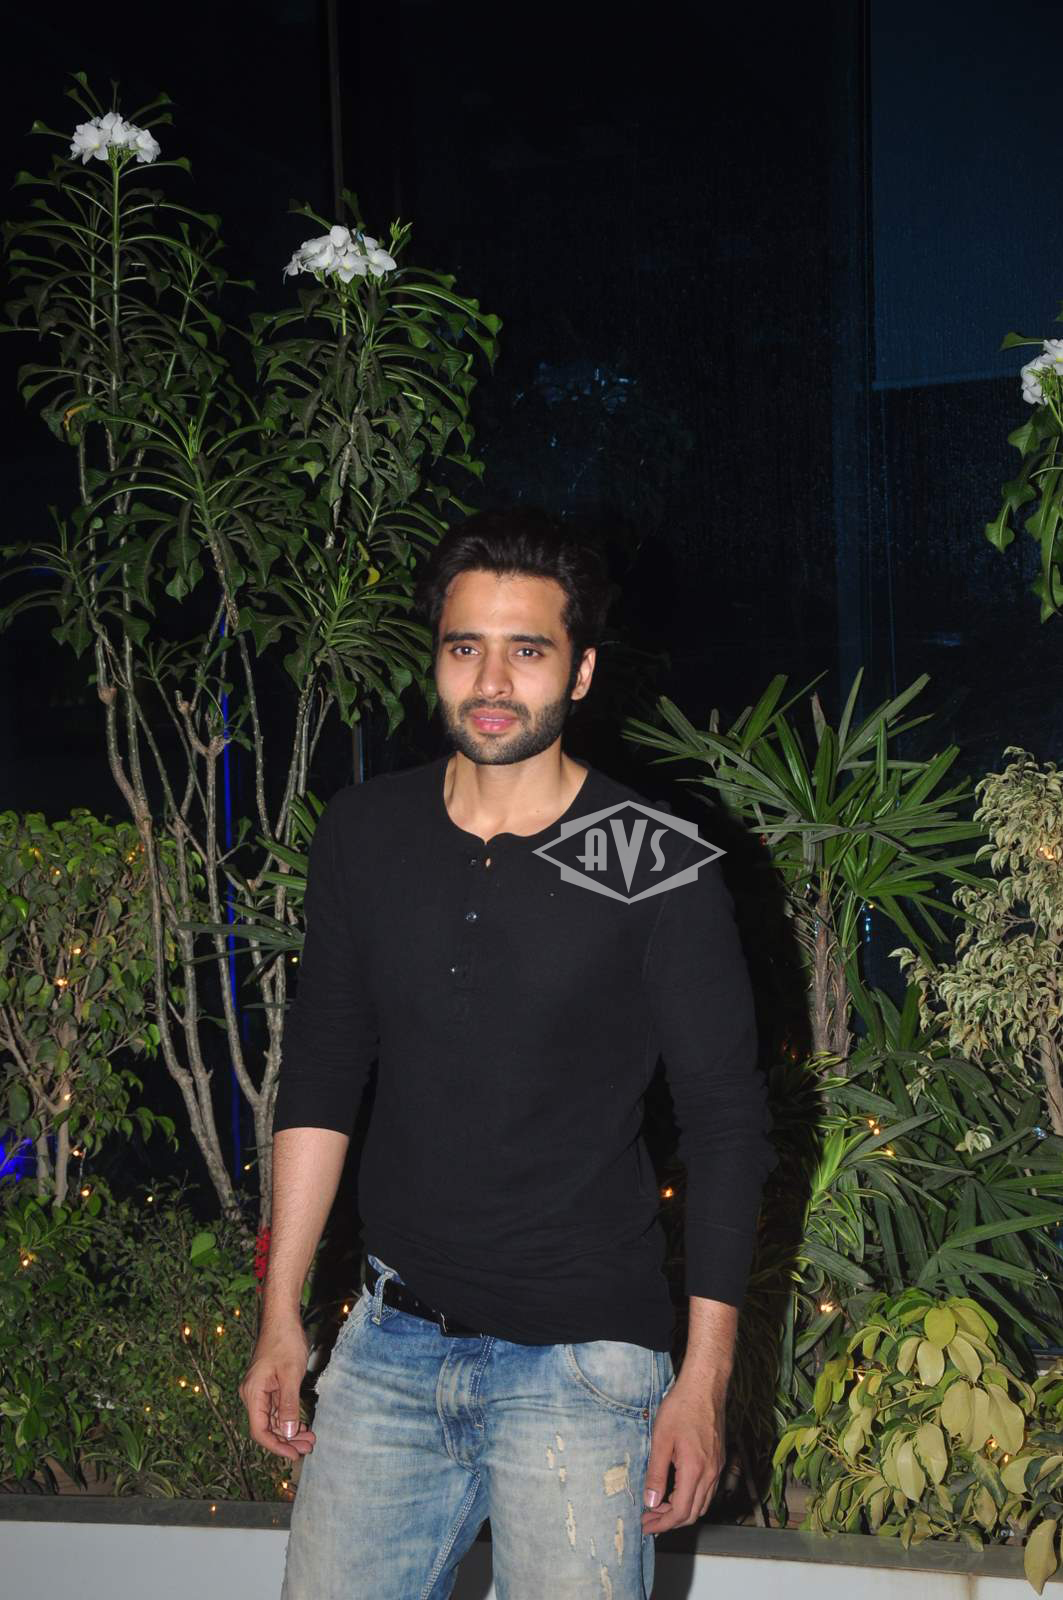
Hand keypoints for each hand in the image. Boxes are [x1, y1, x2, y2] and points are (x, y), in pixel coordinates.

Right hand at [239, 1318, 315, 1460]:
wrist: (282, 1318)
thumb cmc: (286, 1342)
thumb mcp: (290, 1376)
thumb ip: (288, 1406)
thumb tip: (287, 1434)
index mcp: (253, 1394)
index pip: (260, 1431)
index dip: (276, 1446)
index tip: (294, 1455)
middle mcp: (252, 1395)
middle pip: (267, 1427)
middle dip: (287, 1440)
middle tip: (308, 1447)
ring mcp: (260, 1391)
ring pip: (273, 1419)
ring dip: (289, 1431)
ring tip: (309, 1439)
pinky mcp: (268, 1385)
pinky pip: (276, 1408)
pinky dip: (289, 1418)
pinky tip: (302, 1425)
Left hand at [640, 1377, 725, 1533]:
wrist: (705, 1386)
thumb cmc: (681, 1408)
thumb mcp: (660, 1440)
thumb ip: (656, 1474)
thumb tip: (650, 1502)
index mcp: (695, 1470)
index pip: (681, 1512)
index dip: (662, 1524)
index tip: (646, 1525)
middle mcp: (711, 1473)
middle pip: (693, 1513)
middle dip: (670, 1521)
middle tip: (649, 1518)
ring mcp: (717, 1467)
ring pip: (702, 1503)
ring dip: (681, 1510)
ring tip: (658, 1506)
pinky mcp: (719, 1459)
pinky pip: (707, 1490)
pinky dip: (691, 1498)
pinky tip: (675, 1489)